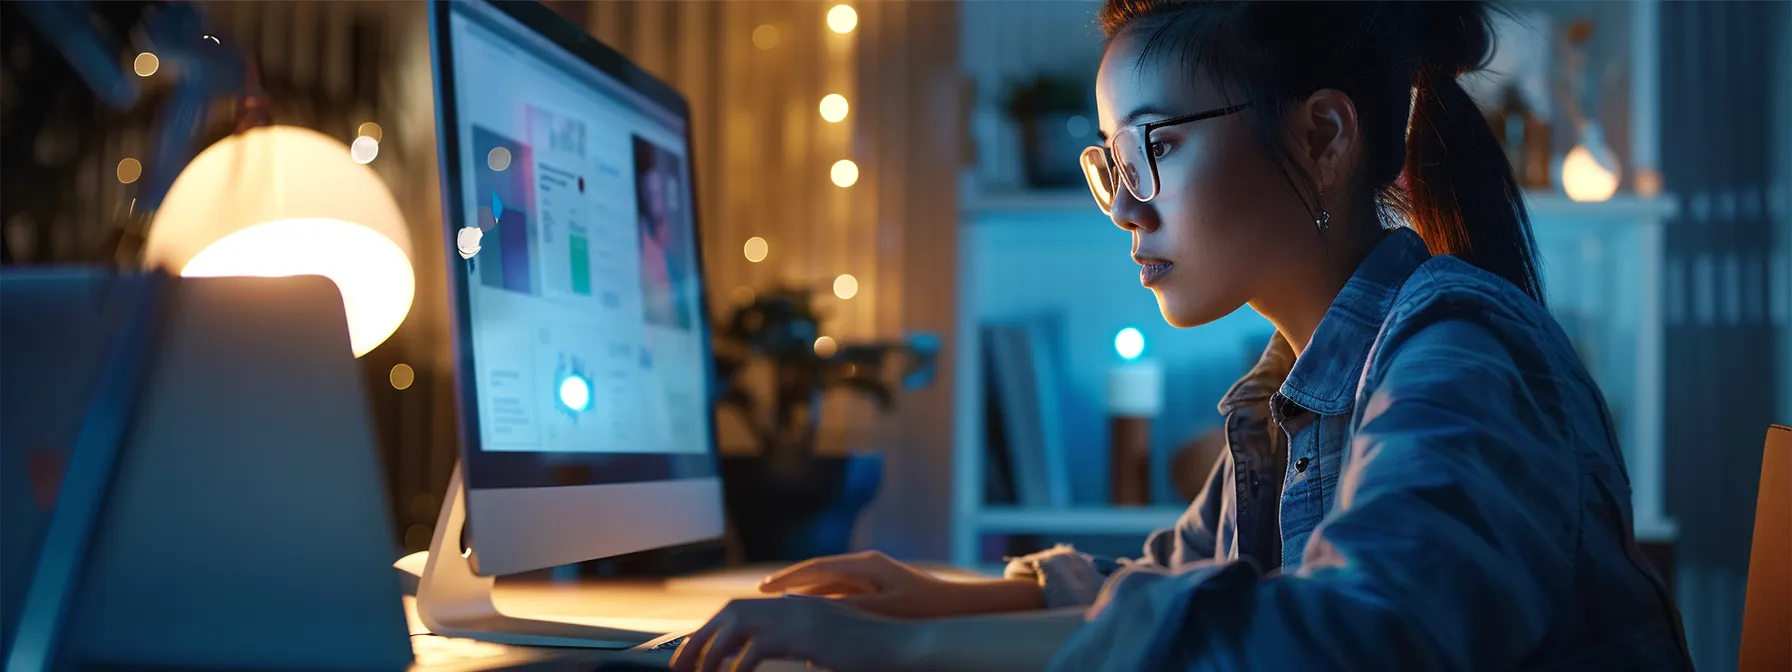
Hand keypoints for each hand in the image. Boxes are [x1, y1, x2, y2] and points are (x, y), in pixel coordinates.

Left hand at [670, 595, 913, 671]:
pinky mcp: (806, 635)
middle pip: (730, 613)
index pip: (742, 610)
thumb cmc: (871, 652)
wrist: (902, 647)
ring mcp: (799, 617)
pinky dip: (737, 665)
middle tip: (678, 665)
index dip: (713, 629)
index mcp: (796, 606)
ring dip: (709, 650)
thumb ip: (800, 645)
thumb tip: (776, 654)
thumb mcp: (826, 647)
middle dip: (700, 638)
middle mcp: (793, 605)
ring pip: (737, 626)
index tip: (692, 652)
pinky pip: (757, 649)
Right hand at [756, 551, 967, 618]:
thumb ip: (848, 609)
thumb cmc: (925, 608)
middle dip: (790, 585)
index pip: (816, 569)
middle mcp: (864, 567)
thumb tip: (812, 610)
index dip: (787, 579)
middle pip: (818, 574)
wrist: (957, 606)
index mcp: (865, 565)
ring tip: (779, 609)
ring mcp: (870, 578)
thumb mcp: (884, 610)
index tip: (763, 589)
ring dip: (805, 596)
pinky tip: (812, 620)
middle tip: (760, 595)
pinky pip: (842, 597)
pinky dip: (824, 606)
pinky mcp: (877, 591)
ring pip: (829, 587)